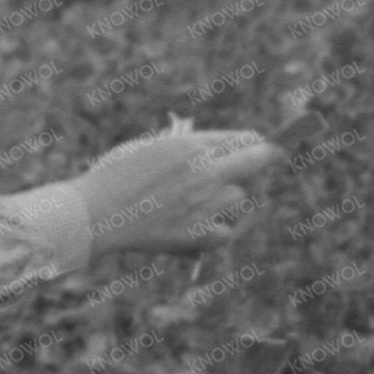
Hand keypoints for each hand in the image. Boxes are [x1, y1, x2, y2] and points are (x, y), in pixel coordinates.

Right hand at [74, 128, 278, 258]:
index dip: (253, 140)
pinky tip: (196, 227)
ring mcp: (204, 204)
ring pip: (237, 197)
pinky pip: (224, 230)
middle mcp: (204, 172)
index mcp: (190, 146)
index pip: (241, 138)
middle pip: (256, 160)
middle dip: (268, 154)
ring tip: (195, 201)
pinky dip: (215, 229)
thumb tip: (214, 149)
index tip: (259, 142)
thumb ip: (183, 147)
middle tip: (277, 152)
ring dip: (225, 197)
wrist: (96, 214)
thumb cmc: (114, 176)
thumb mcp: (149, 147)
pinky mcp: (199, 234)